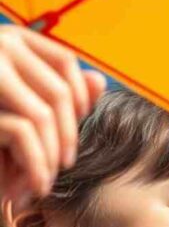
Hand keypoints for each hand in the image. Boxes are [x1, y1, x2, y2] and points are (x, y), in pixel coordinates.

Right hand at [0, 25, 105, 202]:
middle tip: (66, 164)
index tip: (81, 122)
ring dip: (52, 155)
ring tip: (46, 181)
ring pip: (41, 115)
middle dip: (69, 134)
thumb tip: (100, 80)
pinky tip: (35, 186)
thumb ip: (61, 96)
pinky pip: (22, 131)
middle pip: (57, 90)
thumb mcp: (30, 115)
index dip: (81, 96)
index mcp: (10, 41)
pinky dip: (37, 164)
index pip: (64, 61)